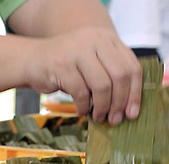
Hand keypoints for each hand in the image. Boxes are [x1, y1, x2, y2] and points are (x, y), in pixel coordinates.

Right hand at [22, 27, 142, 124]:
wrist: (33, 60)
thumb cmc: (67, 66)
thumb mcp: (93, 62)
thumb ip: (111, 73)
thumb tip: (130, 107)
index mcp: (107, 39)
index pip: (132, 67)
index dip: (135, 93)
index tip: (132, 113)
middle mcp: (95, 40)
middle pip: (120, 76)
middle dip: (120, 103)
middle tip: (115, 119)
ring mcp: (78, 51)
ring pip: (102, 86)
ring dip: (102, 107)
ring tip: (99, 117)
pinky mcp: (63, 65)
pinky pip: (81, 93)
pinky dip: (84, 107)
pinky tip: (82, 111)